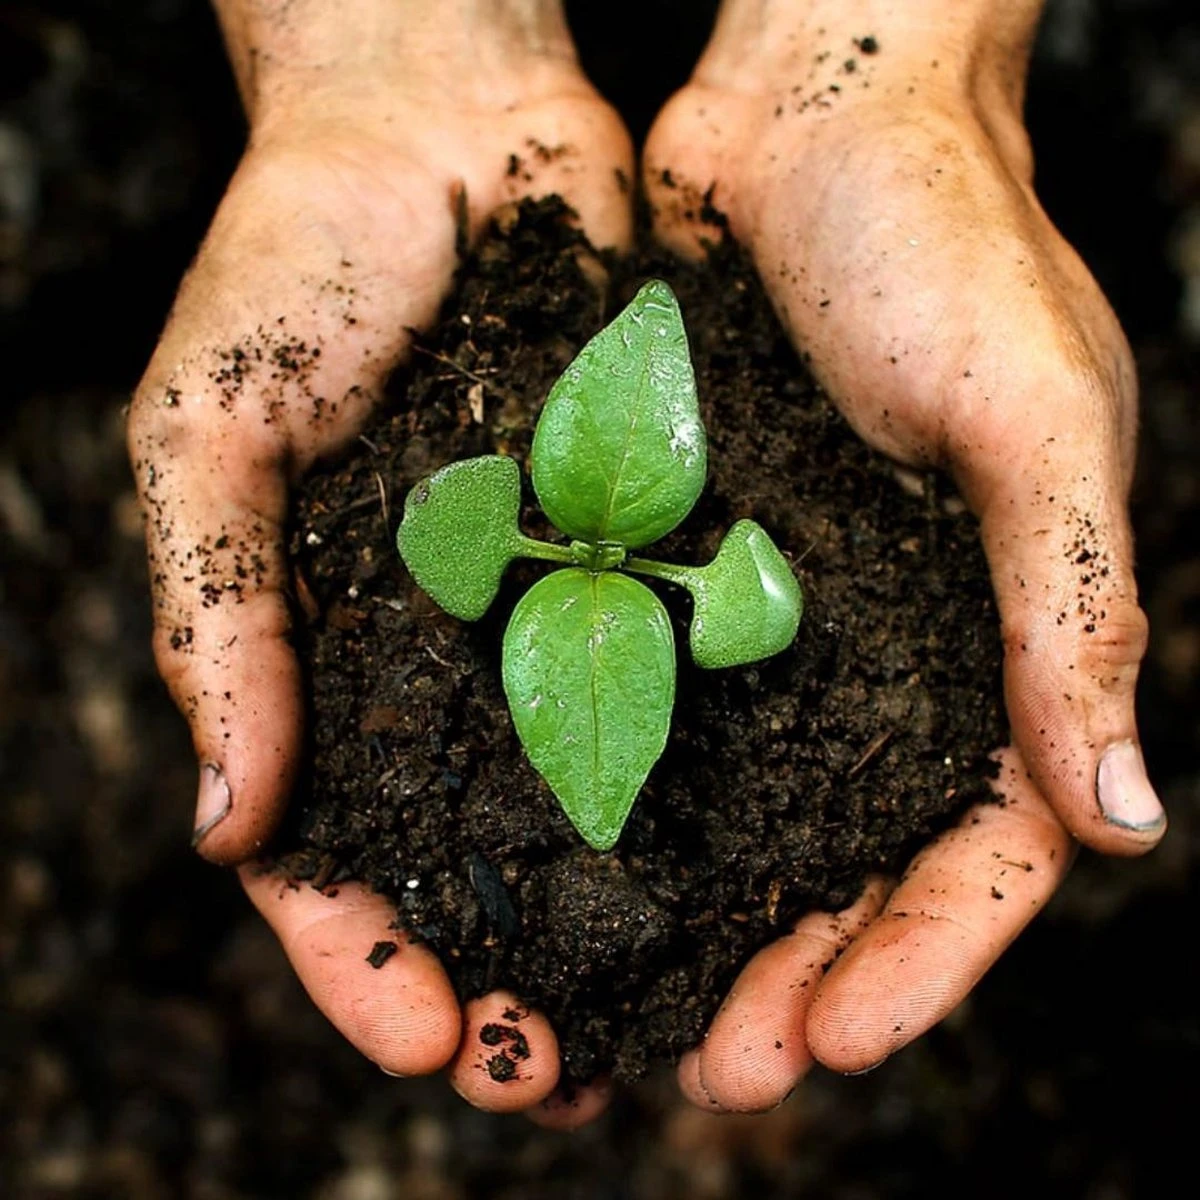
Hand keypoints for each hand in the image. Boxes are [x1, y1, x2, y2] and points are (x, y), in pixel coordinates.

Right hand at [128, 0, 629, 1124]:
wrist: (439, 126)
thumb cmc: (296, 267)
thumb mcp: (209, 437)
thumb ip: (218, 619)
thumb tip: (229, 820)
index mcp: (323, 657)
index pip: (328, 848)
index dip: (365, 955)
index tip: (427, 1037)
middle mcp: (444, 654)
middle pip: (471, 857)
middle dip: (509, 974)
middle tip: (558, 1081)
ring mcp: (551, 606)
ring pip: (587, 797)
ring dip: (621, 915)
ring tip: (668, 1024)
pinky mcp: (645, 542)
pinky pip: (677, 672)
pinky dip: (707, 768)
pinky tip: (751, 857)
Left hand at [644, 0, 1164, 1109]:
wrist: (810, 116)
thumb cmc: (945, 240)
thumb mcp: (1033, 418)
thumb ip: (1070, 609)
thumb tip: (1132, 820)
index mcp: (993, 636)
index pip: (981, 845)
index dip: (924, 957)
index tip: (840, 1039)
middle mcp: (880, 646)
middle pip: (847, 860)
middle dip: (794, 973)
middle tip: (716, 1073)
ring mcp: (770, 612)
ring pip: (741, 805)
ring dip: (693, 916)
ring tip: (626, 1013)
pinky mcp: (674, 554)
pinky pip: (644, 693)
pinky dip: (615, 786)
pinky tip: (556, 860)